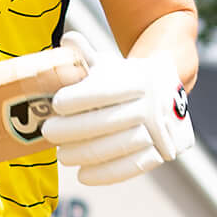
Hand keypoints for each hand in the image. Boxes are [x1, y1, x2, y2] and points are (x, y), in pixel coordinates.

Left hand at [43, 29, 194, 185]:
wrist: (168, 92)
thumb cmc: (126, 79)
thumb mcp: (110, 65)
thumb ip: (87, 55)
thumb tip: (68, 40)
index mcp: (141, 79)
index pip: (107, 90)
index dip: (79, 98)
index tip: (56, 104)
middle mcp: (154, 104)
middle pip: (109, 121)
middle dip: (73, 130)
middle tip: (48, 133)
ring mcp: (160, 129)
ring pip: (119, 146)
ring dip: (85, 154)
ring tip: (62, 155)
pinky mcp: (162, 152)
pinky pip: (133, 166)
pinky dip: (106, 174)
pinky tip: (83, 175)